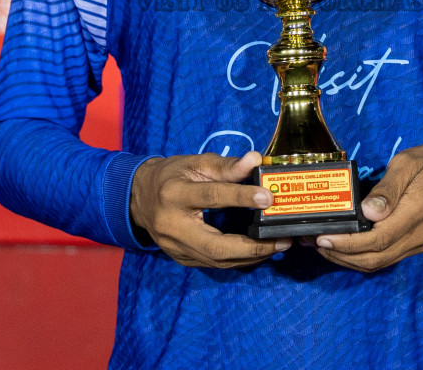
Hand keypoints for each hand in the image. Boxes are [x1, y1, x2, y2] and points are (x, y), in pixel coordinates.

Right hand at [129, 150, 288, 268]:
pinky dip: (239, 259)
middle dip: (253, 246)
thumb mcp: (196, 163)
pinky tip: (259, 252)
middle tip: (283, 239)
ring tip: (277, 245)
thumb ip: (227, 165)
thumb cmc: (172, 175)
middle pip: (215, 244)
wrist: (139, 197)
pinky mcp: (181, 259)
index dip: (241, 197)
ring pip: (217, 260)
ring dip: (251, 256)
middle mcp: (172, 225)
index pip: (211, 196)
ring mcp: (175, 247)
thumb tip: (255, 160)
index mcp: (174, 193)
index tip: (268, 197)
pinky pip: (214, 263)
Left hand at [314, 144, 422, 272]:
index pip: (377, 240)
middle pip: (375, 259)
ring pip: (379, 263)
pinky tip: (345, 245)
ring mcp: (419, 243)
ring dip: (349, 259)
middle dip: (341, 255)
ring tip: (323, 246)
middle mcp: (419, 235)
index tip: (323, 238)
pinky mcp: (417, 244)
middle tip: (314, 242)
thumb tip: (367, 212)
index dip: (347, 244)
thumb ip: (389, 188)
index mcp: (417, 213)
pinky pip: (386, 258)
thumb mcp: (410, 163)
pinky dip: (363, 256)